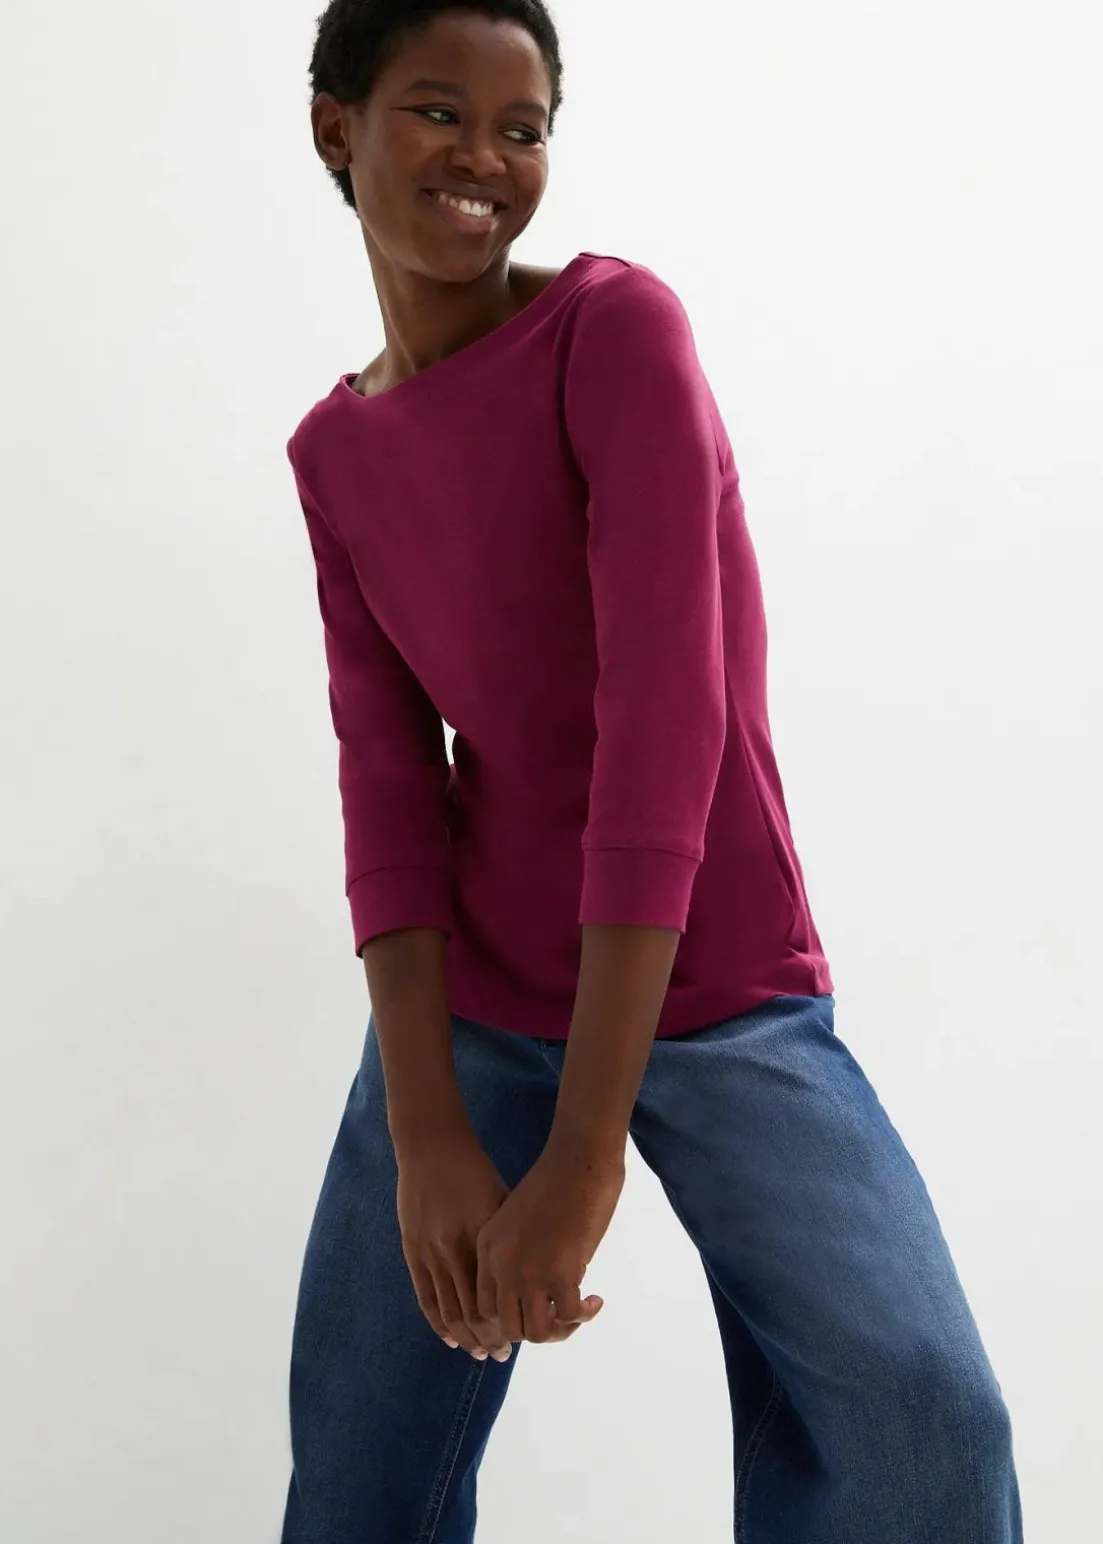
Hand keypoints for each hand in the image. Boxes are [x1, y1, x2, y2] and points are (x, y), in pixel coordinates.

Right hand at [395, 1123, 514, 1361]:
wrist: (431, 1148)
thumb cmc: (475, 1170)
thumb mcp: (502, 1201)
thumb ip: (512, 1239)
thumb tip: (538, 1273)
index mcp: (480, 1238)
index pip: (496, 1297)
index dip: (509, 1323)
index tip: (523, 1336)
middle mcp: (453, 1251)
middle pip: (473, 1312)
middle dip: (489, 1338)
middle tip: (504, 1353)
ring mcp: (429, 1253)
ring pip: (448, 1312)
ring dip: (465, 1337)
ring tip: (480, 1352)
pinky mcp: (412, 1251)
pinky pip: (425, 1297)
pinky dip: (437, 1323)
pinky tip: (450, 1337)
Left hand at [475, 1137, 624, 1343]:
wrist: (578, 1159)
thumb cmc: (555, 1183)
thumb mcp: (518, 1222)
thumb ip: (517, 1255)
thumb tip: (536, 1295)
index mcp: (487, 1249)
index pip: (486, 1308)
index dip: (512, 1318)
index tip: (536, 1311)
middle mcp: (501, 1265)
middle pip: (509, 1327)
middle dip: (536, 1329)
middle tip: (561, 1317)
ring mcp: (529, 1272)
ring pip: (535, 1332)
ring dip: (561, 1330)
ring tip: (579, 1311)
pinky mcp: (560, 1273)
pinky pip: (568, 1316)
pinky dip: (584, 1315)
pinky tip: (594, 1299)